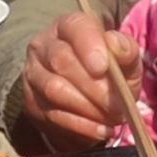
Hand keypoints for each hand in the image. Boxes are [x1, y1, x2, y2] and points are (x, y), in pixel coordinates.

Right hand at [18, 10, 141, 150]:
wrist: (88, 96)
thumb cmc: (110, 71)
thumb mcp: (126, 59)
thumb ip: (126, 50)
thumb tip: (116, 45)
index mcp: (69, 26)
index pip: (75, 27)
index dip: (89, 46)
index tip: (103, 67)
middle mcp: (44, 45)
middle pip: (61, 61)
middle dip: (93, 86)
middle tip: (118, 106)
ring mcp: (33, 73)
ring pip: (53, 89)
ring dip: (87, 108)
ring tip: (112, 119)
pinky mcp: (31, 101)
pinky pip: (52, 114)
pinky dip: (81, 125)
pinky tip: (101, 130)